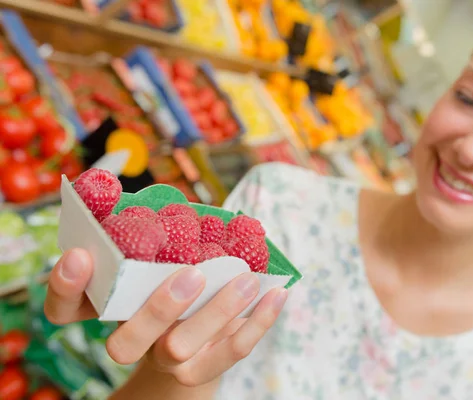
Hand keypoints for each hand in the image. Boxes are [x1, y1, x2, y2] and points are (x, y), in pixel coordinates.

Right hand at [45, 248, 287, 386]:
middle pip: (124, 344)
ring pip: (180, 350)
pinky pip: (232, 353)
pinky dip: (258, 323)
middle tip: (192, 274)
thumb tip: (112, 180)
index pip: (64, 310)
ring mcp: (167, 361)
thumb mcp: (152, 254)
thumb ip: (137, 228)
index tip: (81, 254)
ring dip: (215, 313)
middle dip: (157, 309)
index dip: (64, 287)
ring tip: (245, 279)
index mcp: (108, 310)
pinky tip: (277, 293)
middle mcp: (130, 342)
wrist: (194, 348)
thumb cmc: (171, 282)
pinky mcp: (204, 370)